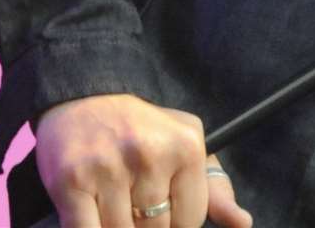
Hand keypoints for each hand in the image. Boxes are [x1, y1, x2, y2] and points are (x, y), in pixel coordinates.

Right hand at [34, 93, 252, 227]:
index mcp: (186, 145)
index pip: (190, 220)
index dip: (174, 223)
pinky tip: (92, 215)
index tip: (161, 207)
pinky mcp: (70, 180)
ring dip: (114, 226)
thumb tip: (243, 224)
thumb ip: (214, 190)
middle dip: (143, 225)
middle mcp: (151, 153)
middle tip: (131, 199)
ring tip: (111, 201)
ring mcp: (109, 166)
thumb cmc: (142, 131)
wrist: (84, 99)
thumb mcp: (185, 147)